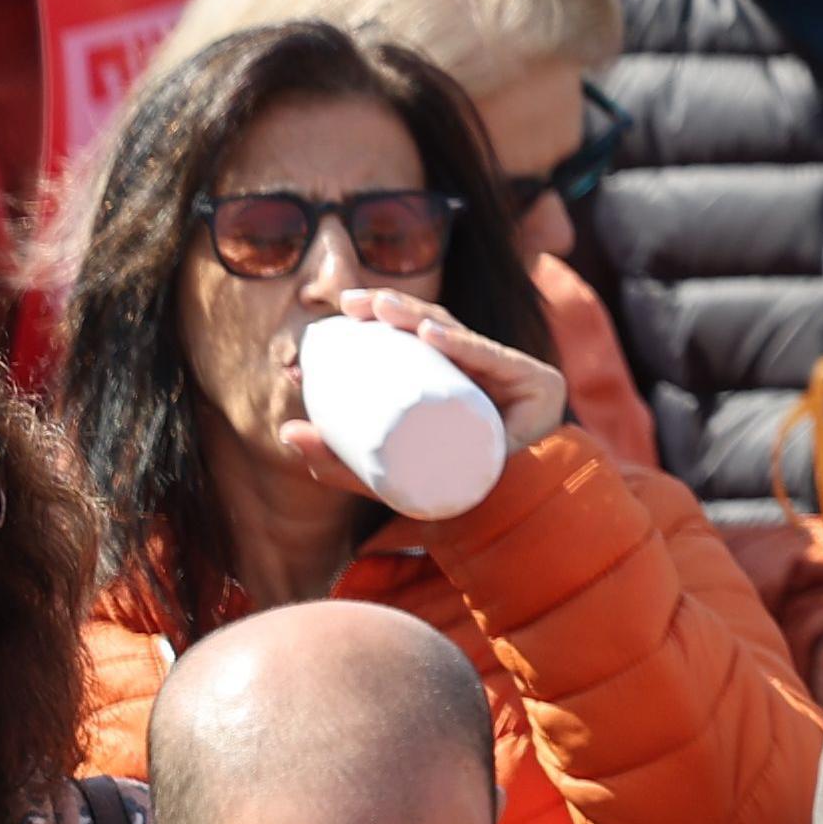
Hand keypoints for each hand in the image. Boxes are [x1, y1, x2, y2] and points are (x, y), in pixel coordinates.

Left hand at [269, 286, 568, 497]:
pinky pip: (495, 360)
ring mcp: (513, 373)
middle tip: (349, 304)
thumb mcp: (383, 476)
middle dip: (390, 307)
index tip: (332, 323)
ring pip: (461, 335)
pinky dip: (463, 346)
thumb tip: (284, 430)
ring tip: (380, 309)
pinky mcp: (538, 384)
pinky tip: (431, 334)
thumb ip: (337, 461)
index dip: (375, 322)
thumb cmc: (450, 490)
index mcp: (456, 376)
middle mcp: (486, 367)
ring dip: (417, 316)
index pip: (413, 341)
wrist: (510, 519)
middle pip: (434, 328)